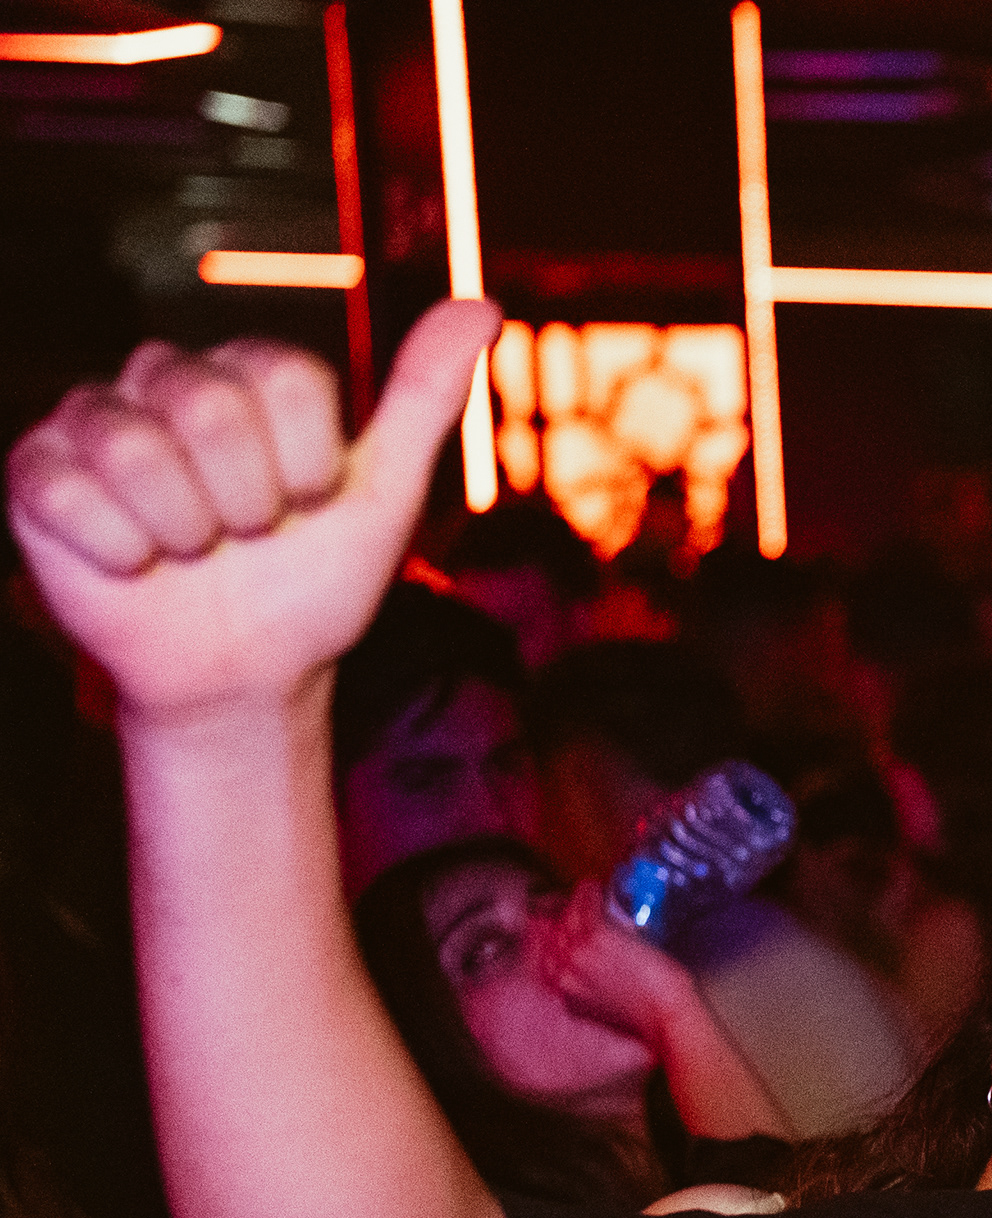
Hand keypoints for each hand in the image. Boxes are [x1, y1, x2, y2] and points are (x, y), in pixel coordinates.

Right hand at [8, 303, 500, 726]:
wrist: (247, 673)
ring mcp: (94, 421)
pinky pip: (68, 493)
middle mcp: (166, 379)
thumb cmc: (313, 582)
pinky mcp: (37, 474)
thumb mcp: (384, 495)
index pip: (286, 378)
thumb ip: (424, 397)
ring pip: (133, 448)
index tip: (310, 506)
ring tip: (192, 552)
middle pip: (209, 407)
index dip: (309, 466)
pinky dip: (118, 551)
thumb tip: (481, 306)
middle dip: (247, 502)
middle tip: (247, 537)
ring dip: (183, 531)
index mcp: (249, 373)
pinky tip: (134, 564)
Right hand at [531, 881, 706, 1047]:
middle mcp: (563, 972)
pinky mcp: (598, 937)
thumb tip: (587, 973)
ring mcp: (578, 953)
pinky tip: (592, 887)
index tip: (549, 922)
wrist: (666, 1017)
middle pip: (547, 932)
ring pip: (566, 917)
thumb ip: (585, 988)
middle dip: (555, 914)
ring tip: (585, 891)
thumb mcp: (602, 1007)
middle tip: (566, 902)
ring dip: (574, 900)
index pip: (537, 955)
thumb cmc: (645, 1016)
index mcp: (563, 991)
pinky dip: (588, 893)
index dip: (542, 935)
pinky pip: (585, 905)